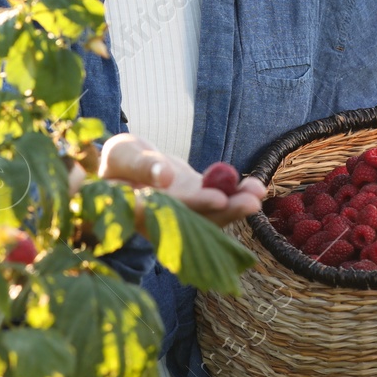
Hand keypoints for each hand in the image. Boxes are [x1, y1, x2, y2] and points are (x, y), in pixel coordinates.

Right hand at [73, 133, 263, 228]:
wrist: (125, 166)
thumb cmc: (118, 160)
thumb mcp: (122, 154)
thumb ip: (139, 164)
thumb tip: (165, 176)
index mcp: (139, 213)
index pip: (169, 211)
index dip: (195, 206)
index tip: (218, 199)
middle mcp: (163, 222)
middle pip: (197, 220)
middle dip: (225, 211)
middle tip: (251, 202)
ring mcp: (182, 215)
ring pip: (211, 216)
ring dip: (236, 205)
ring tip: (257, 191)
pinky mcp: (195, 205)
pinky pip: (217, 203)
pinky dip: (235, 195)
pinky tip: (255, 187)